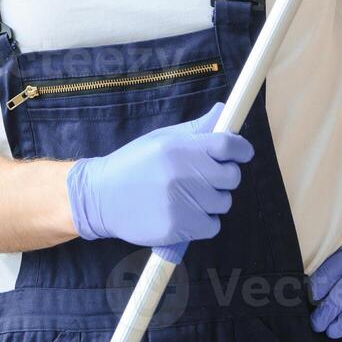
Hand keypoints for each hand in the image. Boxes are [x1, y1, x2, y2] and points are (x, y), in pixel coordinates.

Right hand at [65, 101, 253, 246]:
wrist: (100, 196)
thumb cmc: (132, 164)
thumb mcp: (160, 139)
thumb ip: (195, 129)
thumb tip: (223, 112)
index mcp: (179, 148)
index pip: (228, 146)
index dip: (241, 149)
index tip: (241, 153)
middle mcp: (183, 174)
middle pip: (232, 177)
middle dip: (223, 176)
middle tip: (204, 177)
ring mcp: (182, 203)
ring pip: (223, 203)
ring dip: (211, 200)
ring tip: (186, 196)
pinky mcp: (179, 228)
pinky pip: (212, 226)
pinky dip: (203, 222)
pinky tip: (184, 213)